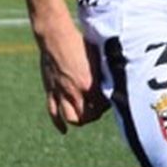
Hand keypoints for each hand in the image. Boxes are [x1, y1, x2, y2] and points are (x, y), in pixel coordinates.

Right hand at [38, 20, 108, 134]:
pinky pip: (53, 112)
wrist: (55, 36)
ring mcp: (61, 92)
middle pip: (86, 116)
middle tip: (96, 111)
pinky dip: (58, 123)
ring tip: (82, 118)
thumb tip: (116, 76)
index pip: (101, 106)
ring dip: (78, 121)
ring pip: (69, 118)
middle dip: (93, 116)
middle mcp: (75, 92)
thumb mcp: (96, 56)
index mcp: (89, 84)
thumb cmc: (78, 42)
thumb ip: (104, 71)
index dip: (107, 105)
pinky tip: (63, 130)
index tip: (108, 99)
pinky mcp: (50, 90)